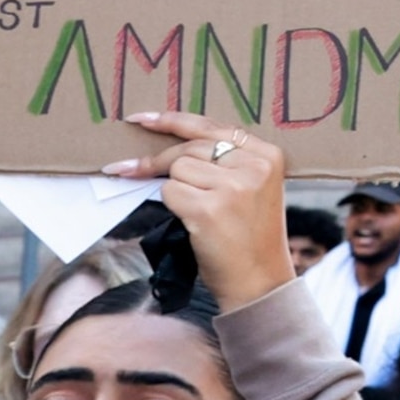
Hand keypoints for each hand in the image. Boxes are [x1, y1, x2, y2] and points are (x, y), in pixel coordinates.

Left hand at [103, 113, 293, 308]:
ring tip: (197, 214)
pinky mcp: (210, 208)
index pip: (213, 128)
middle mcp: (255, 166)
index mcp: (269, 155)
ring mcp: (234, 187)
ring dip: (175, 190)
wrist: (260, 280)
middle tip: (129, 169)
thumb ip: (225, 163)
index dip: (174, 121)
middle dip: (158, 161)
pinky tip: (193, 224)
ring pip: (177, 169)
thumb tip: (168, 143)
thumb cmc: (250, 236)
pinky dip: (173, 207)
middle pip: (190, 147)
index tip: (142, 119)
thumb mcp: (252, 189)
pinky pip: (169, 193)